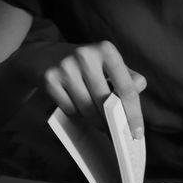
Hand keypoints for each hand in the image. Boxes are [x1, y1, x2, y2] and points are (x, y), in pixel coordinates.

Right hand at [14, 40, 145, 138]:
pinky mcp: (49, 79)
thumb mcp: (108, 62)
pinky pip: (70, 109)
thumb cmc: (86, 63)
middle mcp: (85, 56)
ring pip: (87, 109)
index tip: (137, 133)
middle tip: (116, 133)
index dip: (133, 114)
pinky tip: (79, 111)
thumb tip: (138, 91)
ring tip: (100, 123)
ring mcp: (65, 67)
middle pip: (105, 103)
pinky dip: (77, 114)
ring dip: (95, 121)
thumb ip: (127, 77)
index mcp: (106, 50)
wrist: (44, 54)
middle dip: (112, 122)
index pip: (127, 89)